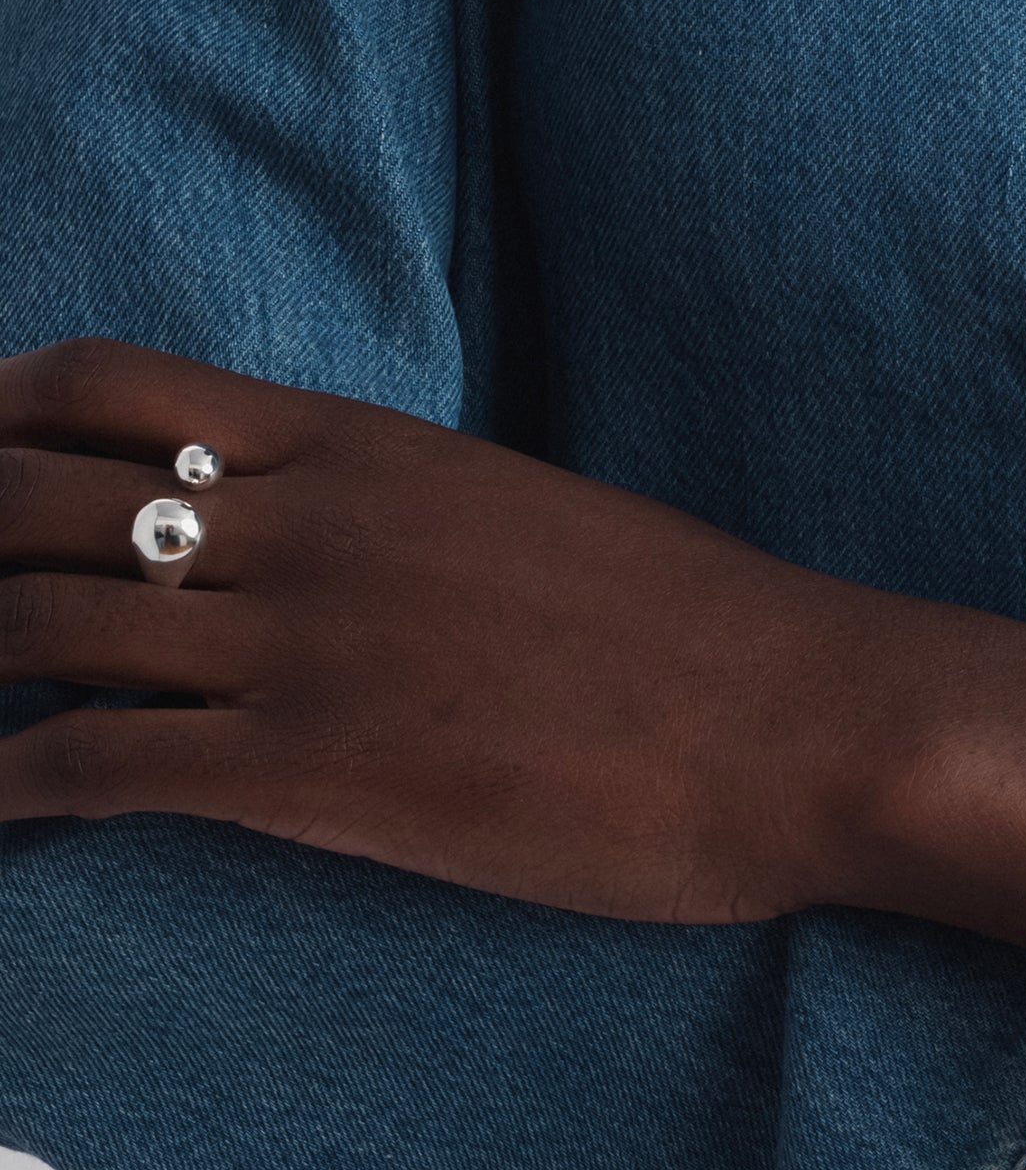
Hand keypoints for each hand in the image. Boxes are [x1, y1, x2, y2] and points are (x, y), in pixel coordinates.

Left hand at [0, 337, 895, 922]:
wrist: (803, 719)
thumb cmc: (698, 634)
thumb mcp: (528, 520)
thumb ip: (406, 516)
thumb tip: (337, 546)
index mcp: (361, 446)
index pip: (104, 382)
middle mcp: (303, 524)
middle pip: (29, 492)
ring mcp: (304, 643)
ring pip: (35, 624)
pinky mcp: (319, 770)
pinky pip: (96, 763)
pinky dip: (6, 786)